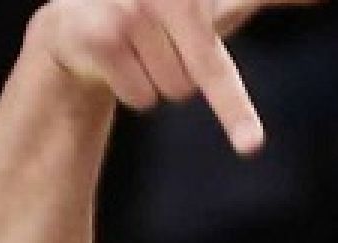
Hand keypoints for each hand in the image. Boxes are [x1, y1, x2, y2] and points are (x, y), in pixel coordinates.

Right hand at [30, 0, 317, 154]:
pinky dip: (130, 89)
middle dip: (181, 73)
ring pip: (173, 91)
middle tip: (159, 43)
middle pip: (199, 81)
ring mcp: (130, 11)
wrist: (79, 16)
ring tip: (136, 47)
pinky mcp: (101, 37)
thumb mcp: (221, 2)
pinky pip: (142, 97)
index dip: (240, 93)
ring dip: (155, 80)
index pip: (228, 48)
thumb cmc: (169, 12)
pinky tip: (110, 56)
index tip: (258, 134)